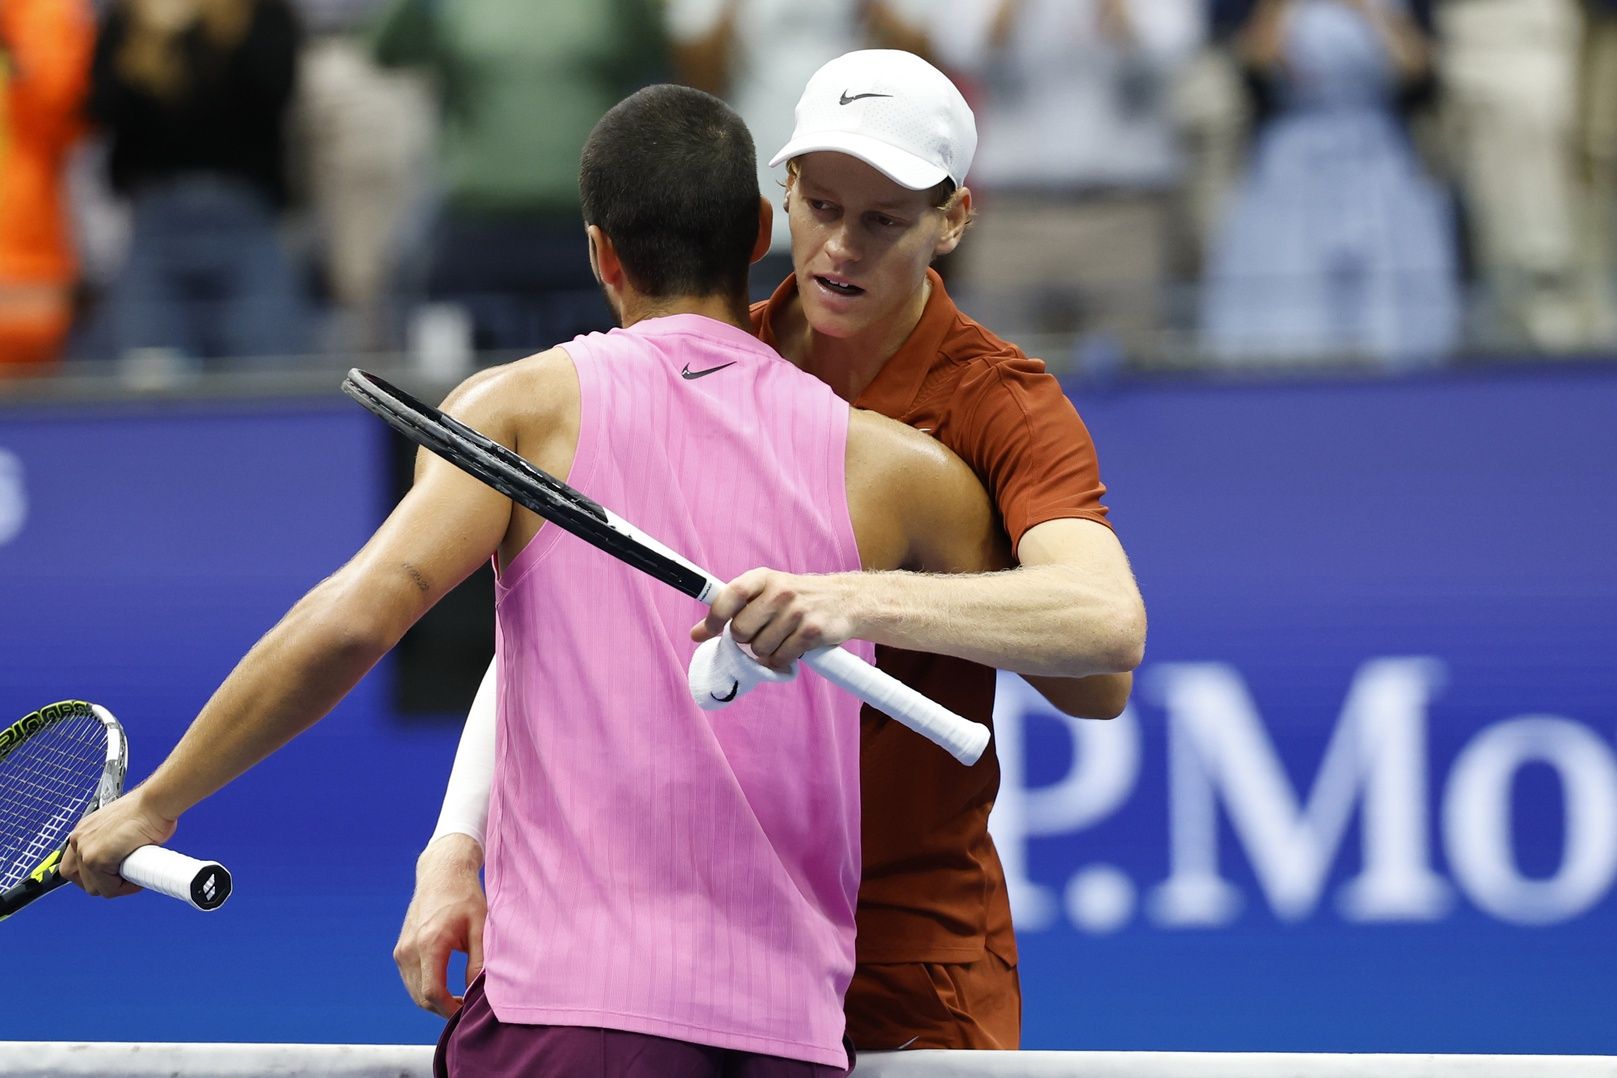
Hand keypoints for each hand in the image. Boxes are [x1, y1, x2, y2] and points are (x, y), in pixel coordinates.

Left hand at [60, 789, 177, 897]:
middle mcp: (79, 839)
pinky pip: (108, 888)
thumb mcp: (122, 826)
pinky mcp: (97, 860)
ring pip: (94, 887)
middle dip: (103, 883)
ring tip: (134, 874)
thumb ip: (115, 843)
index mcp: (84, 830)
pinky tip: (137, 878)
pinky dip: (124, 888)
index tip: (111, 875)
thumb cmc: (148, 810)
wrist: (155, 802)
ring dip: (115, 886)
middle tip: (124, 877)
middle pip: (80, 879)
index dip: (93, 874)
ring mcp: (86, 850)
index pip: (75, 864)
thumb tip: (124, 859)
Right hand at [394, 834, 486, 1016]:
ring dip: (433, 1001)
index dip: (449, 1009)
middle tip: (466, 1009)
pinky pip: (410, 980)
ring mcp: (402, 950)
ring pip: (413, 991)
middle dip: (442, 1009)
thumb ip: (478, 960)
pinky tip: (445, 988)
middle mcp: (410, 949)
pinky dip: (424, 989)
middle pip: (421, 997)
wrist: (441, 874)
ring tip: (458, 1000)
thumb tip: (476, 992)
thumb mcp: (480, 926)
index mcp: (430, 943)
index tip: (466, 1012)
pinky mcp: (400, 949)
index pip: (433, 992)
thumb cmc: (465, 897)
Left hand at [692, 569, 859, 669]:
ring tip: (778, 640)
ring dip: (764, 652)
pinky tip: (789, 649)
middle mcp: (780, 591)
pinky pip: (780, 658)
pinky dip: (780, 660)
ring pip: (759, 649)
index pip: (730, 595)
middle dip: (744, 639)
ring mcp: (797, 612)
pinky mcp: (812, 632)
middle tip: (758, 634)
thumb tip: (696, 633)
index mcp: (763, 577)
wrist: (844, 600)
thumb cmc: (797, 598)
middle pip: (740, 630)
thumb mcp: (765, 592)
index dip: (713, 618)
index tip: (704, 633)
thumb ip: (732, 608)